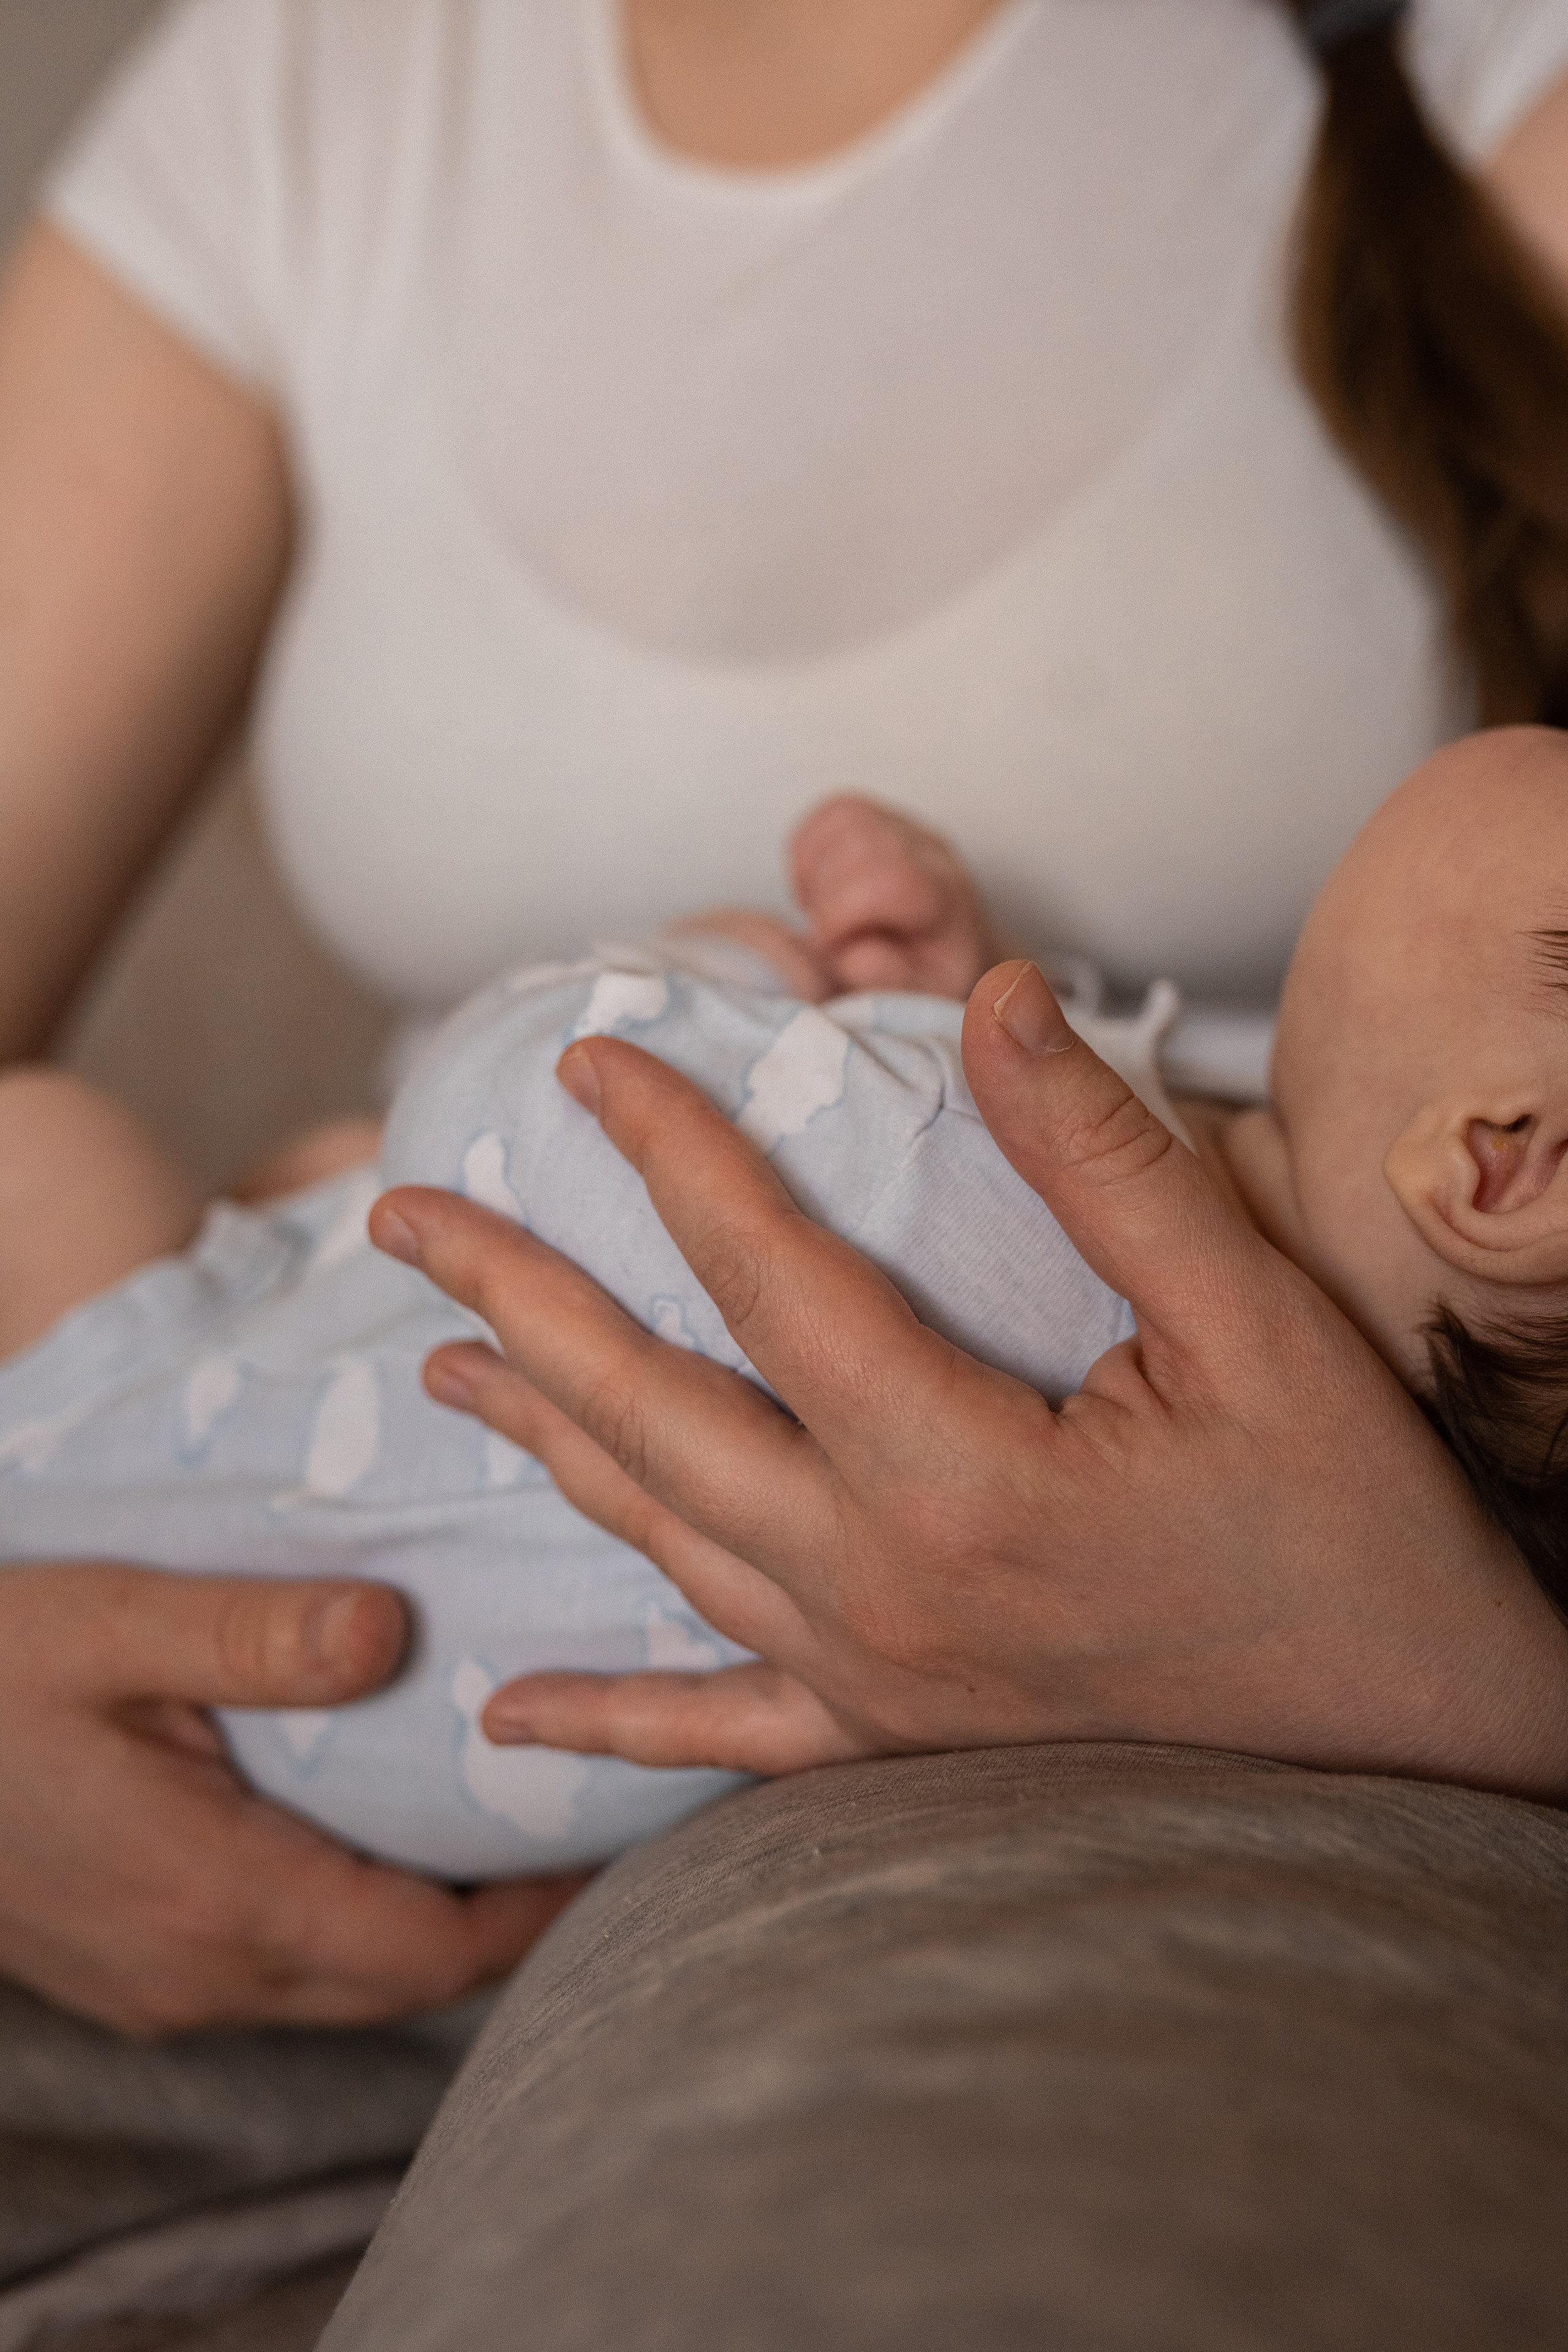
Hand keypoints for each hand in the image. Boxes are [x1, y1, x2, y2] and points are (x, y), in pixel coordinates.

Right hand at [0, 1564, 584, 2034]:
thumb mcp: (112, 1625)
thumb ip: (257, 1633)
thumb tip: (393, 1631)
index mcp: (219, 1898)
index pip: (433, 1950)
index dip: (539, 1905)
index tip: (608, 1827)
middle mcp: (202, 1972)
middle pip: (403, 1977)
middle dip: (503, 1914)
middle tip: (574, 1811)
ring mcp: (163, 1986)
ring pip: (345, 1979)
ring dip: (426, 1918)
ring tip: (495, 1815)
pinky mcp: (135, 1970)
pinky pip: (282, 1967)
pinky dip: (351, 1915)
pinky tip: (370, 1829)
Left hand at [372, 963, 1567, 1798]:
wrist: (1420, 1728)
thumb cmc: (1351, 1525)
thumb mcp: (1258, 1322)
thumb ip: (1106, 1160)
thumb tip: (989, 999)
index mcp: (960, 1473)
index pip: (765, 1277)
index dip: (667, 1154)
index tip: (585, 1063)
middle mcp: (882, 1586)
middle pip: (650, 1416)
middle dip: (518, 1303)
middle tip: (404, 1220)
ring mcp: (878, 1680)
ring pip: (662, 1546)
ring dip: (547, 1449)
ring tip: (448, 1373)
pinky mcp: (898, 1744)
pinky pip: (720, 1738)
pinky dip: (608, 1730)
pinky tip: (505, 1728)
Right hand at [791, 794, 1001, 996]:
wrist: (953, 951)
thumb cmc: (930, 977)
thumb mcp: (917, 996)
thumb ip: (888, 980)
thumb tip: (855, 950)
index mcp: (944, 898)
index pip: (887, 879)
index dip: (841, 913)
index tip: (832, 947)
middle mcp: (930, 851)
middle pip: (861, 840)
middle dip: (826, 892)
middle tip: (829, 933)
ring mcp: (905, 827)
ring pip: (843, 817)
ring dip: (815, 868)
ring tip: (824, 910)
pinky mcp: (879, 818)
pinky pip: (831, 812)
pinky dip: (809, 851)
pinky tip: (820, 889)